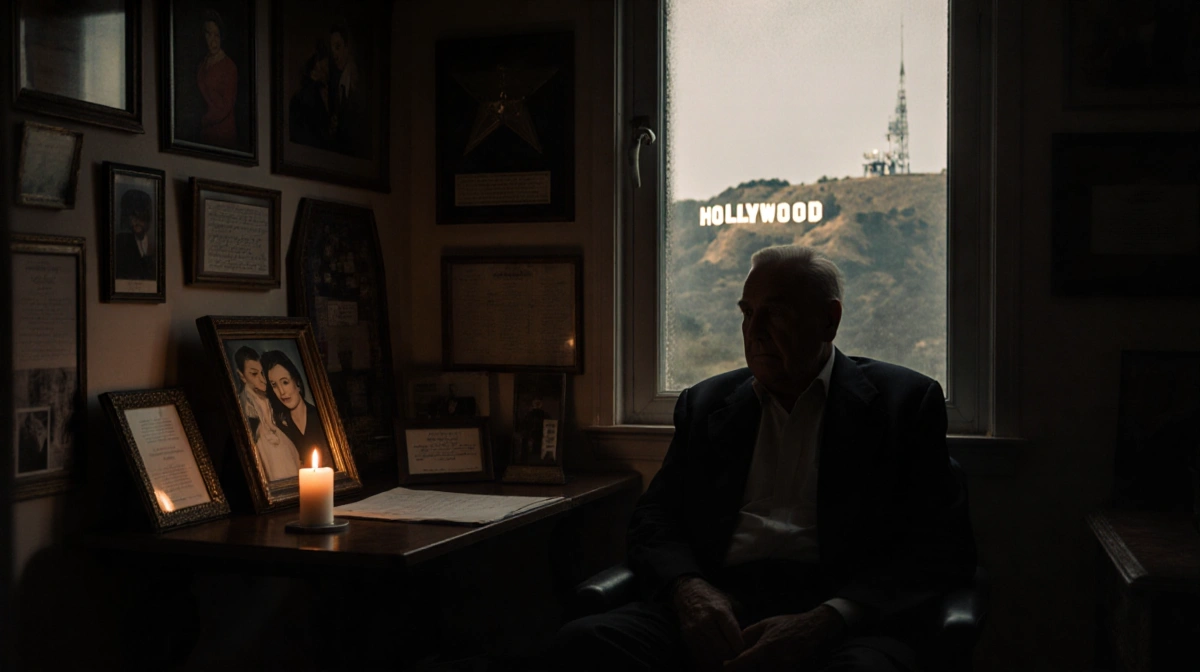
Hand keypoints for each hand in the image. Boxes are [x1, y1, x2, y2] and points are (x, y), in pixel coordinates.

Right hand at [671, 576, 744, 669]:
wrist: (687, 592)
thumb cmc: (711, 598)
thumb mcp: (728, 602)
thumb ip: (738, 619)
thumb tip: (748, 637)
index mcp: (720, 612)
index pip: (735, 640)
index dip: (740, 646)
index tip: (741, 645)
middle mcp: (706, 622)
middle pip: (724, 651)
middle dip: (731, 654)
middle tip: (733, 651)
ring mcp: (695, 630)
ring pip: (712, 656)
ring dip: (719, 657)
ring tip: (723, 650)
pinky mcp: (687, 636)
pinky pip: (700, 655)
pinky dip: (708, 656)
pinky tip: (712, 650)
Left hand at [722, 605, 845, 671]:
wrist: (814, 628)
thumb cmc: (788, 624)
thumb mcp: (765, 624)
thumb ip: (748, 634)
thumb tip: (732, 643)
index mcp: (765, 647)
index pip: (742, 662)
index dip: (730, 666)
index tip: (723, 666)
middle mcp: (774, 661)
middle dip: (746, 668)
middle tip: (740, 662)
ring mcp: (785, 669)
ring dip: (758, 668)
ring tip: (759, 658)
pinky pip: (775, 671)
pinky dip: (768, 669)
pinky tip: (767, 662)